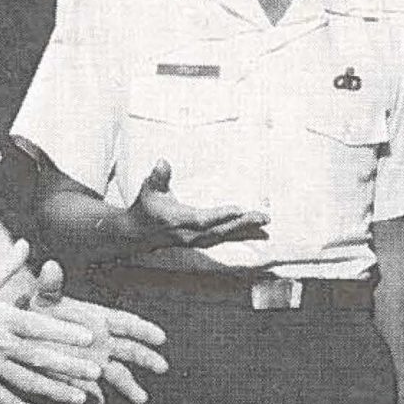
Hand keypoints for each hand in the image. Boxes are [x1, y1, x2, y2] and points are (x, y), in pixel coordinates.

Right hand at [0, 240, 100, 403]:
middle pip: (38, 357)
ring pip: (26, 382)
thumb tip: (26, 242)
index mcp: (0, 317)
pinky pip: (3, 399)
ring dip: (55, 391)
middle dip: (69, 366)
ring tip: (80, 397)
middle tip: (96, 372)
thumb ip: (7, 265)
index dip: (63, 332)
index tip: (88, 337)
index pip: (37, 325)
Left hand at [30, 260, 167, 403]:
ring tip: (140, 398)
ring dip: (129, 386)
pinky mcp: (80, 379)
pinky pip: (94, 395)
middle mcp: (100, 341)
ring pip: (117, 375)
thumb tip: (49, 267)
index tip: (159, 337)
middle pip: (129, 350)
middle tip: (161, 366)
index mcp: (96, 319)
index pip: (125, 323)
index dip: (142, 330)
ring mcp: (92, 361)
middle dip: (146, 357)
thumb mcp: (41, 299)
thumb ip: (49, 286)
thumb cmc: (34, 313)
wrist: (22, 336)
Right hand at [128, 159, 268, 251]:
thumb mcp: (149, 189)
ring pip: (224, 236)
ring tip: (264, 223)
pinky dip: (240, 236)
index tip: (238, 210)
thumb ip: (158, 176)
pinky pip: (223, 239)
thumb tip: (163, 162)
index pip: (201, 220)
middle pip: (218, 231)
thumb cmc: (147, 206)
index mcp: (177, 220)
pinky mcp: (201, 241)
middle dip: (242, 224)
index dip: (219, 216)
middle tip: (263, 217)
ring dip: (245, 231)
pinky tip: (255, 232)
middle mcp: (188, 234)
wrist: (138, 233)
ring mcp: (195, 240)